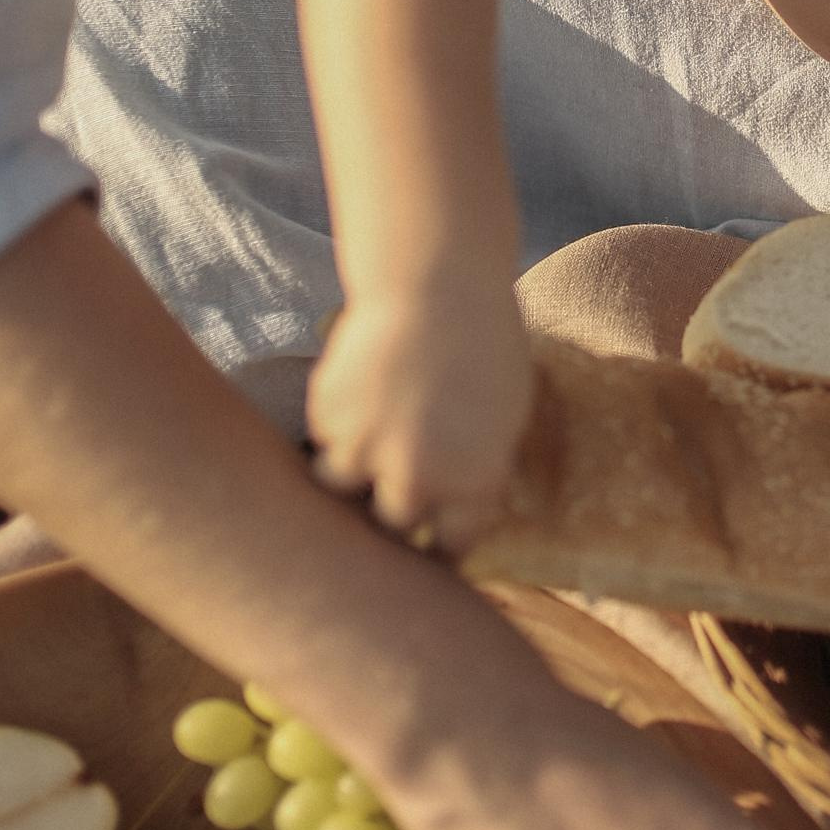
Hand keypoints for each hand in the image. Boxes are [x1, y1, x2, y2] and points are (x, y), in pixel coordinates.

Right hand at [306, 280, 530, 553]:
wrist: (440, 282)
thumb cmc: (489, 345)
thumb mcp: (506, 418)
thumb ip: (476, 472)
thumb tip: (452, 511)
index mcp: (472, 485)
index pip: (449, 547)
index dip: (441, 541)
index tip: (433, 536)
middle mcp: (415, 478)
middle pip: (390, 526)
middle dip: (393, 509)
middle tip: (395, 484)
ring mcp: (365, 448)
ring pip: (340, 486)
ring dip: (352, 468)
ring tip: (368, 434)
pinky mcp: (329, 413)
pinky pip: (323, 436)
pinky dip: (337, 423)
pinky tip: (360, 389)